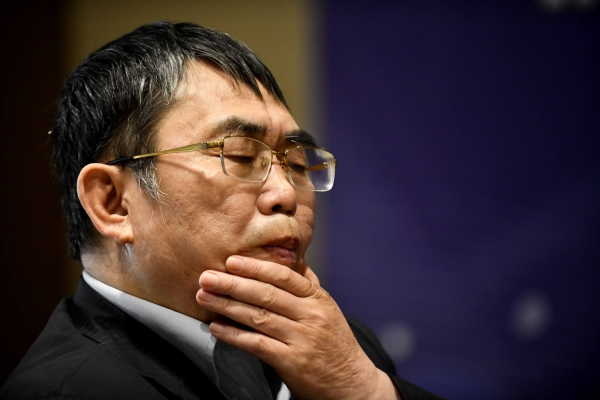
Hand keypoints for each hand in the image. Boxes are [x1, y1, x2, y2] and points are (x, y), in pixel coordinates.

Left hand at [196, 256, 399, 399]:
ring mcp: (302, 339)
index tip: (231, 261)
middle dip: (233, 283)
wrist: (352, 385)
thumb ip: (309, 287)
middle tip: (206, 276)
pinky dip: (234, 335)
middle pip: (266, 294)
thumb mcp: (328, 311)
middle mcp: (311, 316)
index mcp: (318, 300)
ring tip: (204, 297)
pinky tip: (216, 327)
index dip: (256, 267)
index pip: (284, 276)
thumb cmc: (336, 345)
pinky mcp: (292, 362)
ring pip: (259, 317)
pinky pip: (257, 344)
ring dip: (227, 305)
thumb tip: (294, 260)